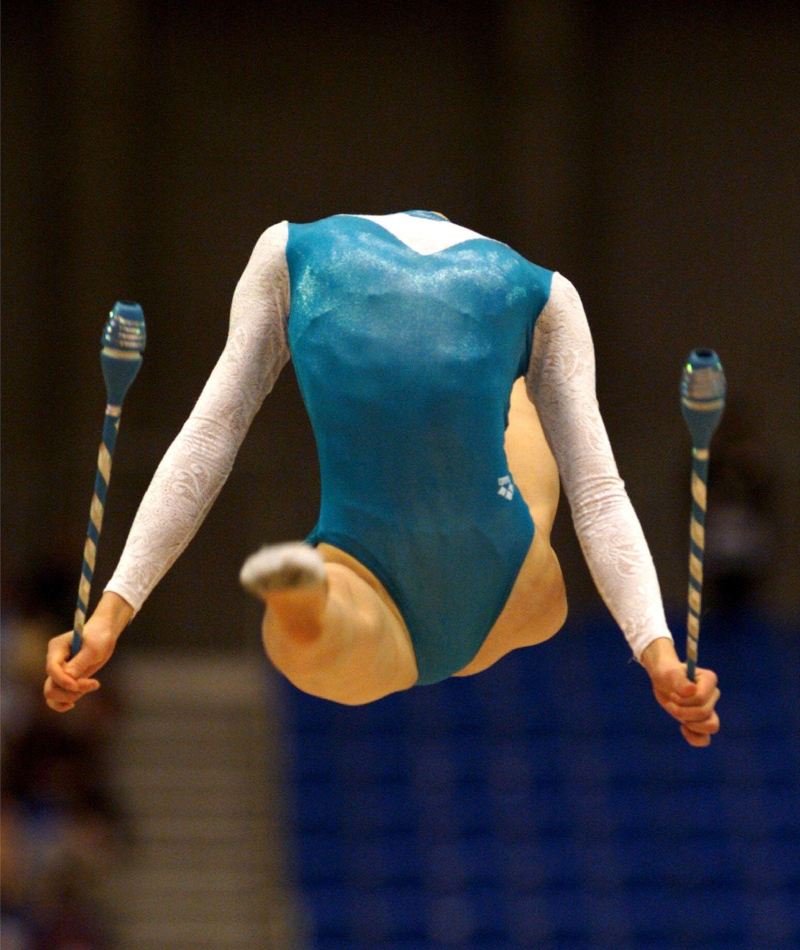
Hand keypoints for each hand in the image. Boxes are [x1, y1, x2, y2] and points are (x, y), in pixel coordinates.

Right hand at [44, 592, 132, 712]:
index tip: (78, 685)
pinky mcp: (66, 678)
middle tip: (92, 683)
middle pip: (50, 686)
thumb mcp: (93, 648)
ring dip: (71, 696)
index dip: (63, 680)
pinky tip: (77, 699)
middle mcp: (54, 661)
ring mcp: (59, 671)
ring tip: (93, 685)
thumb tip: (68, 677)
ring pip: (53, 693)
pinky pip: (57, 696)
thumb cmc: (99, 636)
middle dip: (69, 691)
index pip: (52, 669)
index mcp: (56, 648)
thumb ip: (80, 662)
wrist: (104, 634)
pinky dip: (65, 701)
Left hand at [639, 637, 719, 746]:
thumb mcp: (670, 673)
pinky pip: (705, 739)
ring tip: (678, 715)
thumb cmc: (667, 673)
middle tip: (670, 704)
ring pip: (711, 726)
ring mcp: (710, 709)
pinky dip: (695, 739)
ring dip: (690, 724)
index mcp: (709, 680)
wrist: (663, 680)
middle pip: (704, 713)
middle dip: (682, 711)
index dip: (684, 701)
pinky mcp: (701, 722)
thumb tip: (691, 690)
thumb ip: (679, 680)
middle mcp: (713, 695)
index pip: (701, 698)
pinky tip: (682, 728)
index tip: (673, 694)